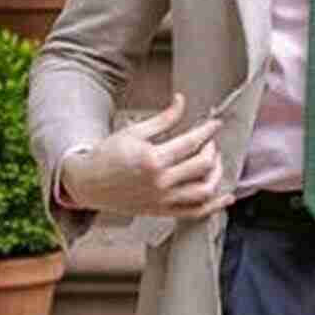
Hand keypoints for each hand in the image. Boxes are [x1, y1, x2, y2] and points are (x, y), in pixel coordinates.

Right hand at [60, 94, 234, 220]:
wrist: (89, 184)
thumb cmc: (108, 155)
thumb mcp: (134, 132)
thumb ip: (163, 119)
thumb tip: (181, 101)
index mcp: (152, 159)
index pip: (191, 143)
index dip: (208, 131)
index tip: (215, 124)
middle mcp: (160, 182)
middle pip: (202, 166)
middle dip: (212, 151)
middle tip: (210, 143)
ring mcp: (163, 200)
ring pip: (204, 191)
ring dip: (217, 175)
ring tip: (215, 164)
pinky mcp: (163, 211)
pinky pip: (195, 213)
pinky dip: (214, 206)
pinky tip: (226, 198)